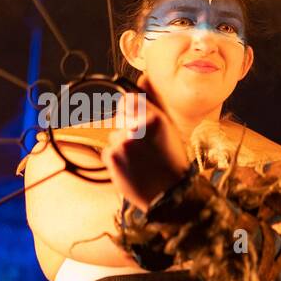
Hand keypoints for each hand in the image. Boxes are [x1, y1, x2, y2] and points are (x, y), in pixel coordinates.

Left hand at [103, 75, 190, 210]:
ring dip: (122, 148)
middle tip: (142, 149)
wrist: (170, 194)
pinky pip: (108, 153)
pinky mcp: (112, 157)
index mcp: (155, 118)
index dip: (128, 111)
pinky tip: (131, 170)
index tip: (131, 120)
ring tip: (139, 162)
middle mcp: (137, 127)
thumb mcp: (169, 131)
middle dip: (127, 132)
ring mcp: (123, 142)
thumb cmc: (172, 163)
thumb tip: (138, 87)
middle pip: (119, 120)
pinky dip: (116, 161)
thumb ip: (151, 110)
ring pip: (113, 138)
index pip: (128, 100)